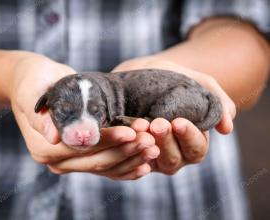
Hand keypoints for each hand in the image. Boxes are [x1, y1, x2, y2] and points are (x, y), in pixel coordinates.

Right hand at [10, 53, 159, 179]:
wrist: (40, 83)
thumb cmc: (37, 80)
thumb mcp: (33, 88)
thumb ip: (40, 113)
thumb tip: (53, 138)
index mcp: (44, 147)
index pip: (81, 147)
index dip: (108, 140)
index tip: (131, 131)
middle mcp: (57, 161)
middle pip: (97, 162)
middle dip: (126, 151)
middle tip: (150, 139)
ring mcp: (72, 163)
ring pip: (107, 168)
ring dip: (132, 158)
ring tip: (154, 147)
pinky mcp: (85, 159)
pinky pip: (109, 169)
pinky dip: (128, 166)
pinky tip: (146, 163)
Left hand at [112, 55, 235, 173]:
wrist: (139, 72)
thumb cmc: (171, 79)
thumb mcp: (197, 83)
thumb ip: (217, 102)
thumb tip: (227, 129)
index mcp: (191, 140)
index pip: (196, 149)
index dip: (189, 138)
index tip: (178, 122)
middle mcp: (173, 152)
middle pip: (175, 160)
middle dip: (167, 142)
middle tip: (158, 123)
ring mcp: (151, 154)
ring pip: (153, 161)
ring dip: (149, 146)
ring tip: (143, 126)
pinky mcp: (132, 152)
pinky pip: (132, 158)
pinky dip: (131, 148)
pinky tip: (128, 134)